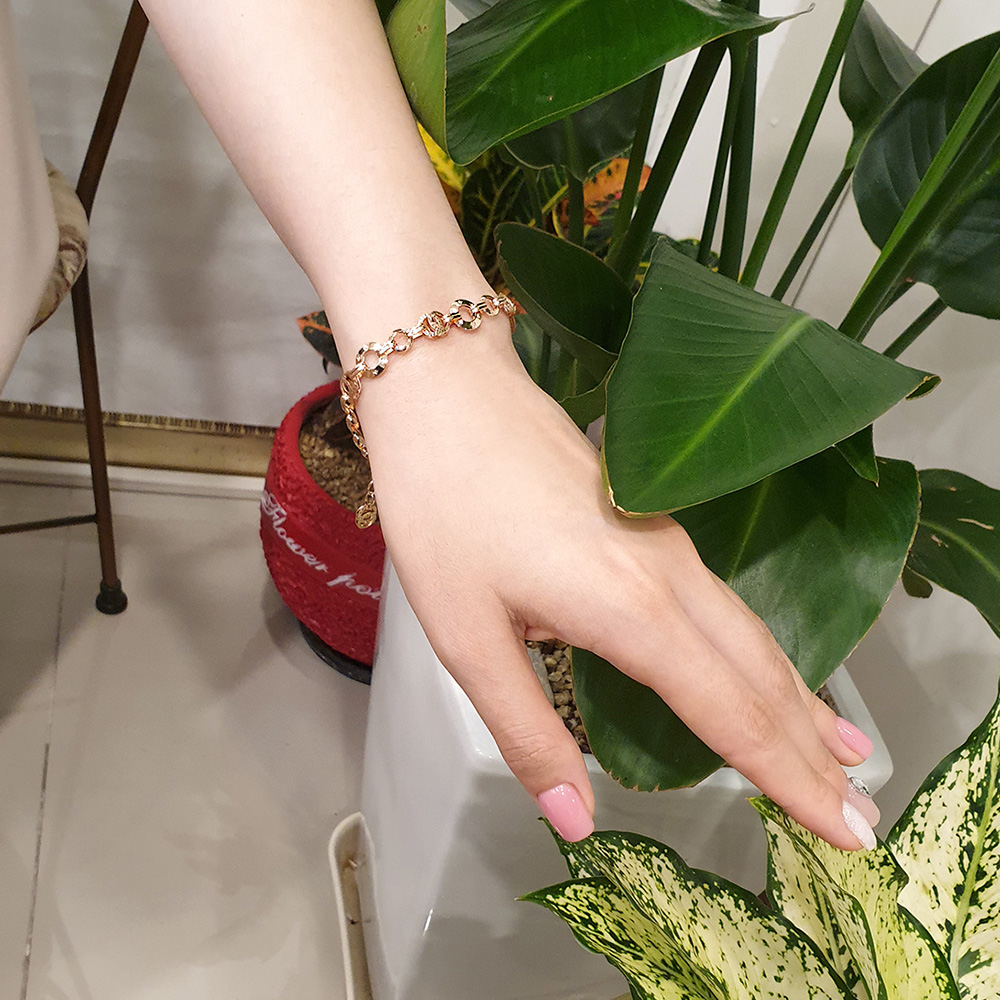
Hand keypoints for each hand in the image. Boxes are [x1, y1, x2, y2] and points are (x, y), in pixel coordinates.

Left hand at [358, 316, 879, 849]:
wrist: (450, 390)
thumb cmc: (445, 509)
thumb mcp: (465, 637)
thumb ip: (526, 731)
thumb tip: (574, 821)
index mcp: (631, 610)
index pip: (732, 715)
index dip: (787, 781)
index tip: (845, 832)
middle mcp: (671, 575)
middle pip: (763, 674)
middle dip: (813, 750)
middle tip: (864, 813)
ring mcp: (668, 543)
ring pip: (752, 634)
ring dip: (798, 699)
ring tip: (842, 750)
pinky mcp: (653, 523)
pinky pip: (726, 604)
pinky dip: (762, 653)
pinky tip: (766, 669)